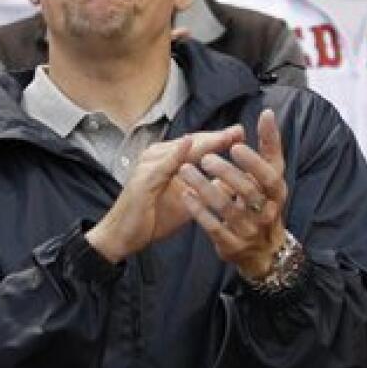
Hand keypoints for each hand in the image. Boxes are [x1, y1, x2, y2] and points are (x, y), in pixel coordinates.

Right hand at [86, 126, 244, 262]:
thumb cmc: (154, 218)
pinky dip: (177, 154)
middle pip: (192, 142)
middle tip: (240, 131)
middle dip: (217, 137)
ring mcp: (148, 165)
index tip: (242, 135)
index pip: (197, 145)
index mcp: (167, 160)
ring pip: (181, 149)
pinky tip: (191, 144)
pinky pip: (163, 164)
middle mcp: (156, 156)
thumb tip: (238, 182)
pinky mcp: (143, 178)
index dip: (219, 140)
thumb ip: (208, 188)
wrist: (124, 236)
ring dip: (205, 141)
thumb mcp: (189, 202)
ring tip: (226, 137)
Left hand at [178, 109, 287, 278]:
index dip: (253, 161)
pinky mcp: (232, 245)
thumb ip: (269, 147)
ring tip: (185, 170)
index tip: (235, 145)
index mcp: (277, 193)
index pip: (270, 175)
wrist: (263, 251)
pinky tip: (185, 195)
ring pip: (226, 208)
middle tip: (204, 158)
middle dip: (225, 172)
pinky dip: (199, 210)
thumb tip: (267, 113)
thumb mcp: (270, 178)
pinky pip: (213, 227)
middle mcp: (267, 212)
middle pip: (247, 190)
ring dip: (204, 187)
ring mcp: (249, 230)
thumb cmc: (264, 203)